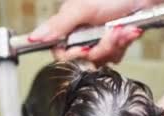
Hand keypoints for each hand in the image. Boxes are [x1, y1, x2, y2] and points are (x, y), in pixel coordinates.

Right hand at [29, 0, 159, 63]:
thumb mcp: (82, 8)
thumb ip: (58, 25)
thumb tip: (34, 38)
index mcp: (68, 25)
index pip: (60, 53)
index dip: (73, 55)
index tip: (86, 48)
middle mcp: (81, 34)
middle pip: (83, 60)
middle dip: (100, 48)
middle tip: (111, 33)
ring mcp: (98, 40)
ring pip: (101, 59)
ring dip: (115, 45)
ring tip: (123, 28)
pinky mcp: (114, 44)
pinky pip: (115, 56)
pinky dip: (124, 43)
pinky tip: (129, 30)